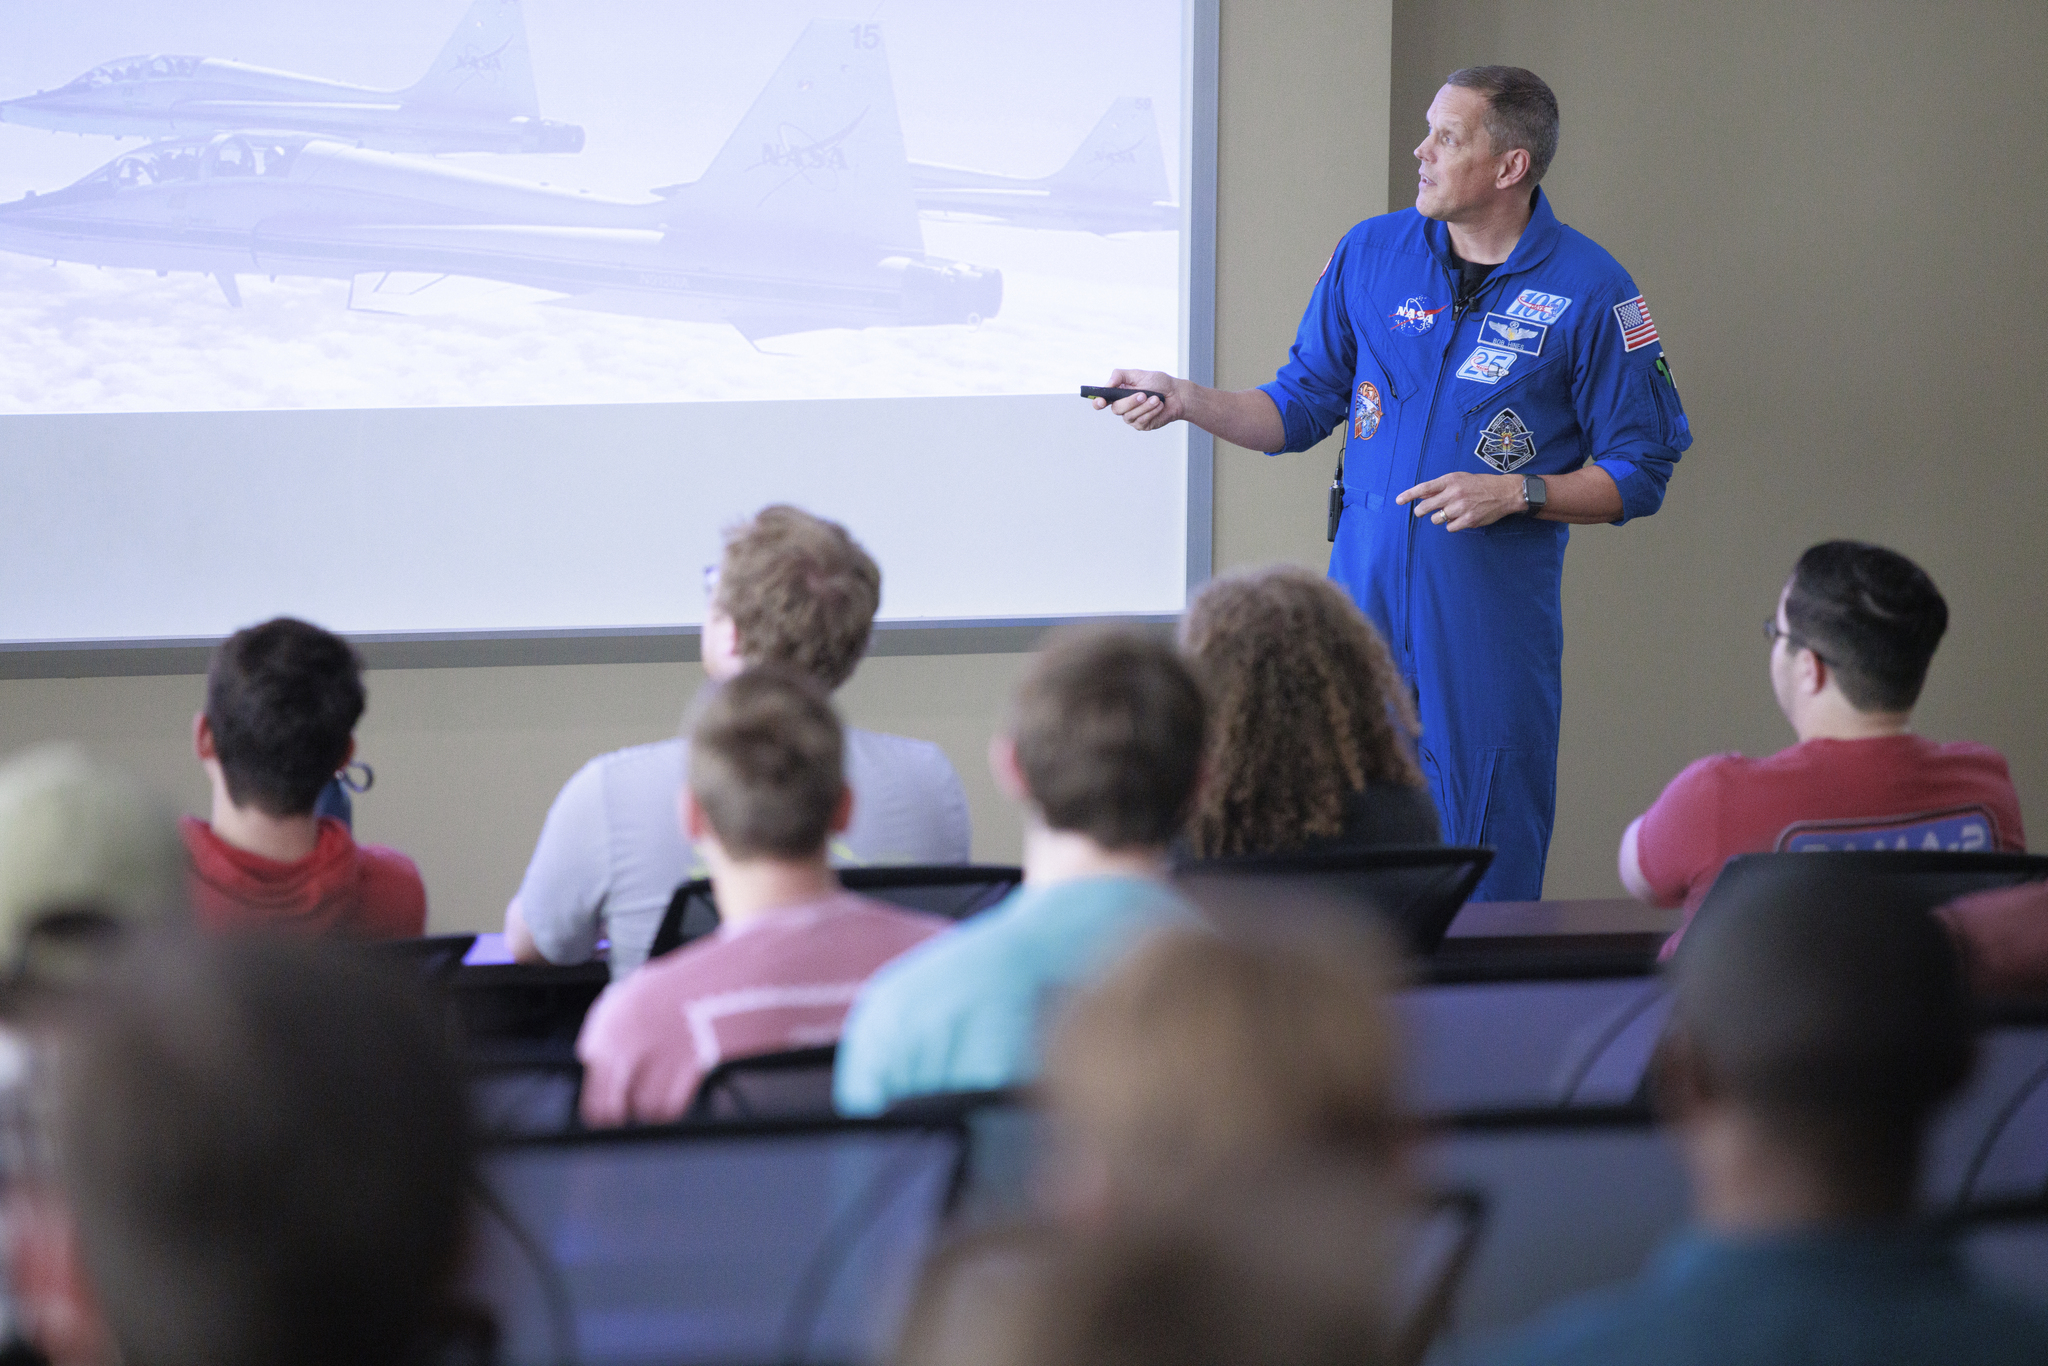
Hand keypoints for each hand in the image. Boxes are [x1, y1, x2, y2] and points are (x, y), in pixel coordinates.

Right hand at [1092, 369, 1182, 430]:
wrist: (1177, 395)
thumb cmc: (1159, 383)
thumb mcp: (1139, 374)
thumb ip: (1120, 375)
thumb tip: (1108, 383)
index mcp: (1118, 393)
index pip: (1101, 400)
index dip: (1097, 402)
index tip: (1101, 401)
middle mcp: (1123, 407)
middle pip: (1116, 409)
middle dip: (1130, 402)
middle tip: (1143, 394)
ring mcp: (1132, 417)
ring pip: (1130, 416)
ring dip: (1144, 406)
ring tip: (1156, 398)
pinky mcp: (1142, 425)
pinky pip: (1141, 421)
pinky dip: (1151, 412)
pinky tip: (1159, 405)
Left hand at [1395, 472, 1526, 530]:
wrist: (1504, 492)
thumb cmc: (1480, 484)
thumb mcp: (1459, 479)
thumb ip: (1440, 486)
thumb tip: (1421, 495)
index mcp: (1451, 480)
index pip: (1424, 488)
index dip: (1409, 495)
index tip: (1398, 500)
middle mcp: (1454, 493)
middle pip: (1426, 507)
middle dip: (1420, 511)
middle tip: (1422, 512)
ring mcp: (1461, 508)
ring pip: (1436, 519)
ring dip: (1439, 518)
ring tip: (1450, 513)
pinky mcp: (1468, 520)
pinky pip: (1449, 527)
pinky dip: (1451, 525)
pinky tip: (1460, 519)